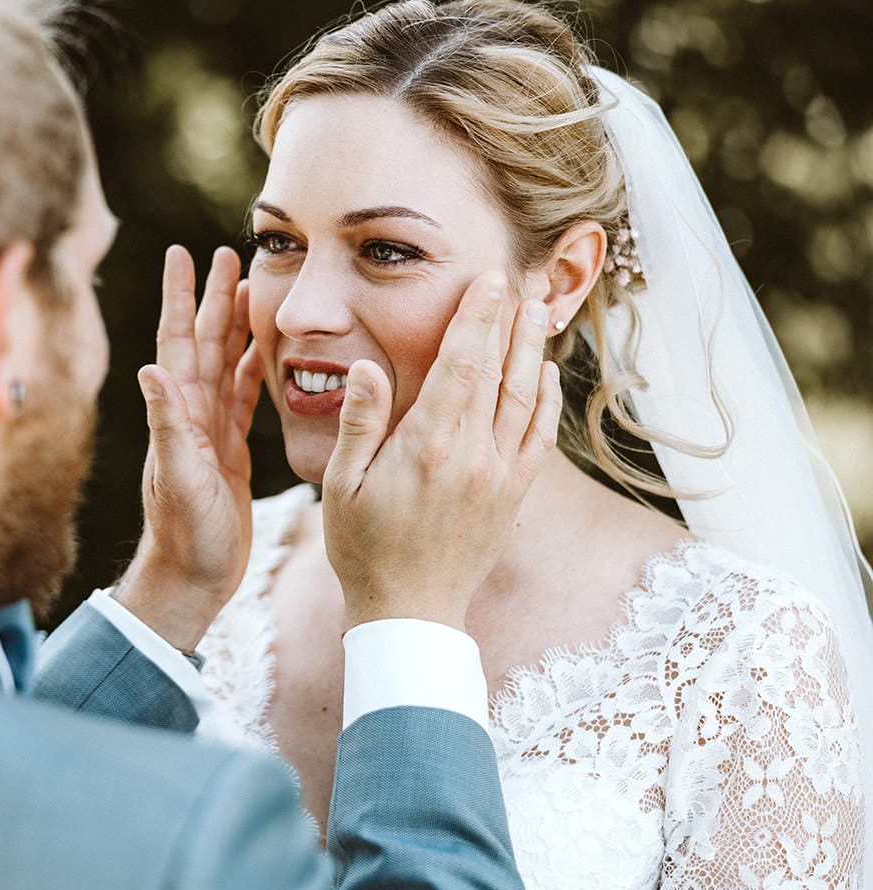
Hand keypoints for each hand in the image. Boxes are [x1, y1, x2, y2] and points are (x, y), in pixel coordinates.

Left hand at [111, 245, 262, 652]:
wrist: (192, 578)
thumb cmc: (184, 535)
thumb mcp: (179, 478)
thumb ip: (167, 426)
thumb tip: (150, 370)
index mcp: (179, 412)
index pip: (178, 341)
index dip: (180, 297)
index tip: (180, 251)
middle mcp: (191, 414)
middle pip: (206, 341)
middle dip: (214, 295)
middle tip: (226, 250)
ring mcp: (210, 431)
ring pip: (227, 364)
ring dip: (237, 325)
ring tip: (251, 286)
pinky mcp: (230, 451)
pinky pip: (244, 399)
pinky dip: (255, 370)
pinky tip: (267, 351)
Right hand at [322, 272, 560, 632]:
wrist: (410, 612)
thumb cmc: (363, 549)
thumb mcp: (341, 485)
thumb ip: (358, 423)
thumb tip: (365, 366)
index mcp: (428, 446)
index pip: (461, 364)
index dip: (477, 317)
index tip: (487, 280)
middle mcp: (474, 456)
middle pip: (500, 371)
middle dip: (510, 320)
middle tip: (521, 277)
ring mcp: (499, 476)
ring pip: (525, 398)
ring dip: (533, 349)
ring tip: (539, 309)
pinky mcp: (513, 495)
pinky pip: (538, 437)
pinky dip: (546, 400)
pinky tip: (548, 374)